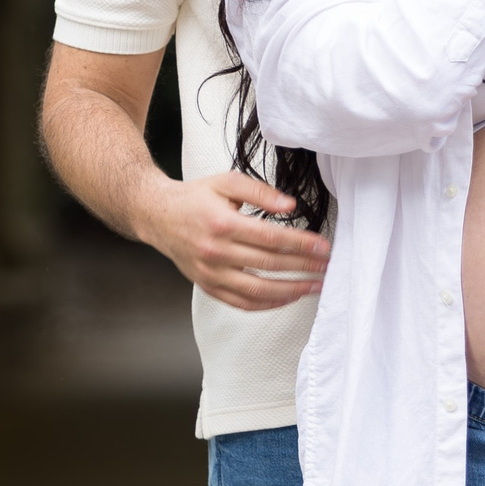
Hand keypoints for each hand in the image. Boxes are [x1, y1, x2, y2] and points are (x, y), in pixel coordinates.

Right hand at [134, 170, 327, 310]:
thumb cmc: (195, 197)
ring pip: (257, 290)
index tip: (323, 247)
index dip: (301, 244)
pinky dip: (267, 303)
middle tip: (327, 267)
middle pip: (269, 264)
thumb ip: (260, 191)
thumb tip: (290, 206)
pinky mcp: (208, 286)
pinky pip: (241, 303)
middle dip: (303, 267)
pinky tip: (286, 297)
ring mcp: (211, 273)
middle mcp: (216, 252)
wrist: (158, 215)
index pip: (272, 238)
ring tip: (313, 286)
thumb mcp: (226, 182)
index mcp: (222, 224)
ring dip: (291, 291)